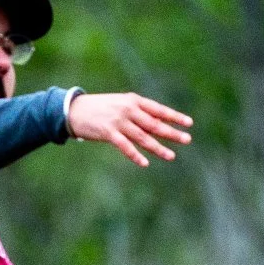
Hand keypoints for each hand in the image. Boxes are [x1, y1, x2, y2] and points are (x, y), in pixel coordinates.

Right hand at [67, 91, 192, 166]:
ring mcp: (118, 121)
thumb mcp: (121, 104)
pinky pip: (125, 146)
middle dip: (172, 132)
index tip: (189, 123)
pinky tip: (145, 163)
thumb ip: (138, 112)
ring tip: (171, 156)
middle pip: (154, 124)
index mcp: (133, 101)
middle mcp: (128, 110)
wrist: (75, 110)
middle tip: (187, 139)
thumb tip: (158, 122)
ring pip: (143, 137)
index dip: (174, 116)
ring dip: (158, 147)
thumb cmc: (101, 108)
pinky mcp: (108, 133)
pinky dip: (135, 155)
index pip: (158, 109)